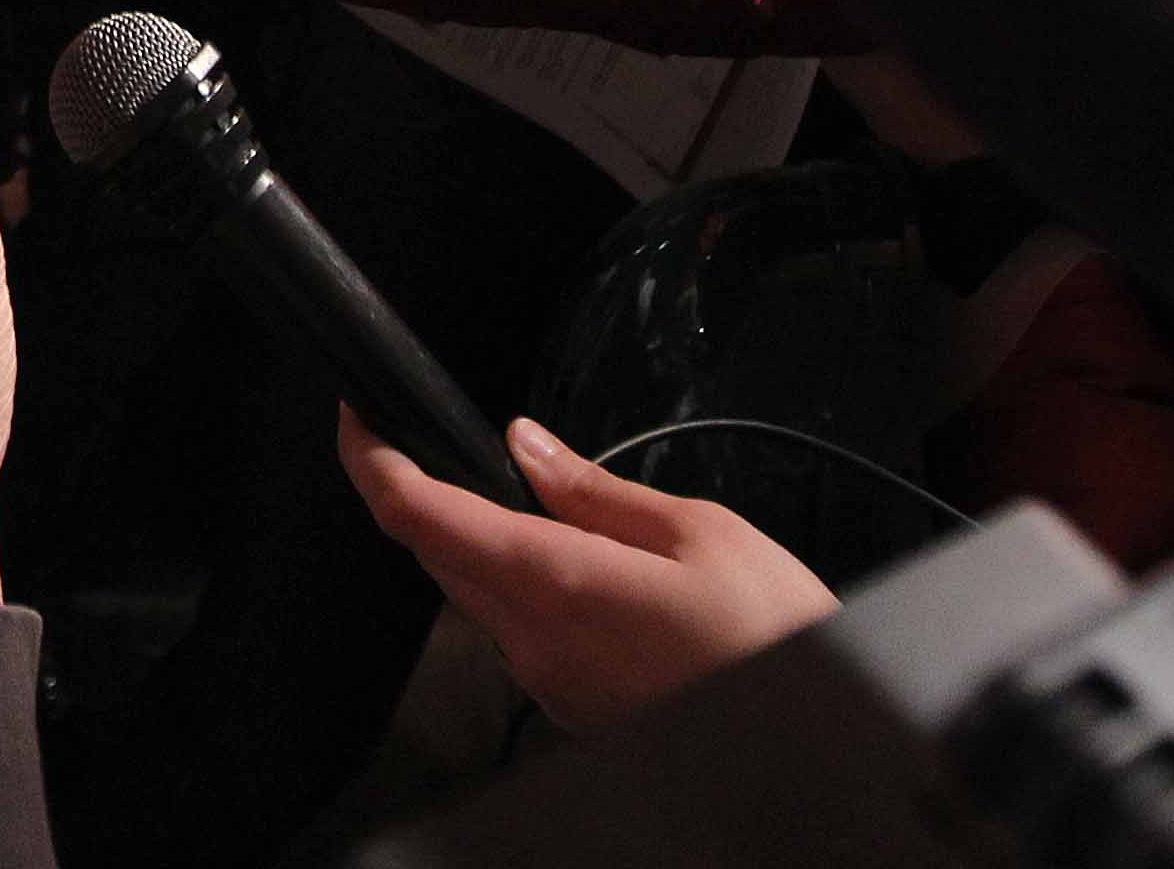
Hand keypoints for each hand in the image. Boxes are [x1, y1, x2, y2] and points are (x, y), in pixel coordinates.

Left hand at [342, 410, 835, 732]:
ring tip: (500, 494)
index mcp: (556, 585)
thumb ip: (598, 491)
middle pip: (438, 557)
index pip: (421, 518)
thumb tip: (530, 447)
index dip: (374, 463)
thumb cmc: (776, 642)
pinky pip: (519, 635)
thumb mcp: (702, 535)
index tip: (356, 420)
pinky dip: (515, 586)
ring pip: (475, 597)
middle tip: (418, 440)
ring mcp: (551, 686)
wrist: (816, 753)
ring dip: (469, 542)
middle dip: (416, 495)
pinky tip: (556, 562)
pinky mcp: (575, 710)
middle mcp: (535, 646)